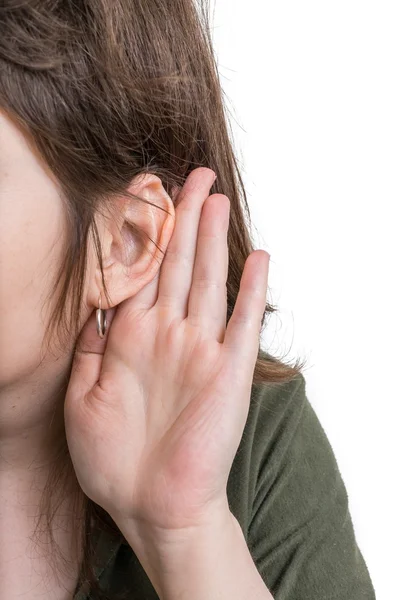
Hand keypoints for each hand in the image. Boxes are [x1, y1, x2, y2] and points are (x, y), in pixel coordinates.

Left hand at [64, 167, 269, 532]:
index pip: (140, 271)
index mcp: (130, 338)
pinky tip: (258, 258)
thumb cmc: (112, 460)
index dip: (144, 232)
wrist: (152, 506)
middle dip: (183, 217)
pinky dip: (251, 291)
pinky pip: (243, 323)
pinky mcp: (229, 372)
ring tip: (216, 198)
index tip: (146, 193)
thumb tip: (92, 303)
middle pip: (177, 263)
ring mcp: (200, 350)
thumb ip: (92, 347)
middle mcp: (167, 335)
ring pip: (207, 280)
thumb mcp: (81, 398)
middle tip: (192, 176)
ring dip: (212, 238)